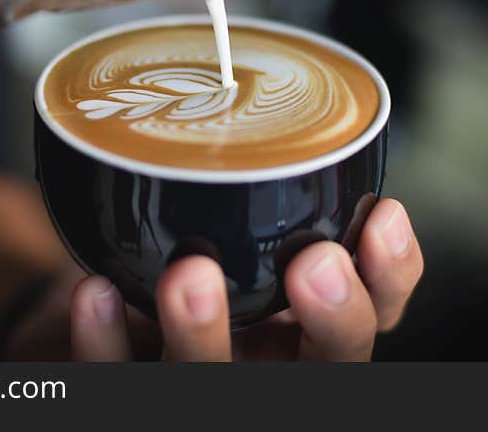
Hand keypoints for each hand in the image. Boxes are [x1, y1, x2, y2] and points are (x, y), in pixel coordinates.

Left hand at [69, 198, 422, 360]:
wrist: (103, 311)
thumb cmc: (185, 256)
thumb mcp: (239, 225)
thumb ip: (264, 191)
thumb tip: (279, 101)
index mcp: (300, 324)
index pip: (373, 315)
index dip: (390, 278)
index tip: (382, 215)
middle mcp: (262, 361)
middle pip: (325, 370)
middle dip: (336, 319)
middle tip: (316, 261)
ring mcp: (196, 380)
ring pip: (211, 386)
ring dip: (204, 337)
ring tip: (190, 273)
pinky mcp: (125, 386)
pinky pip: (114, 379)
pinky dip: (104, 341)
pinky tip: (97, 294)